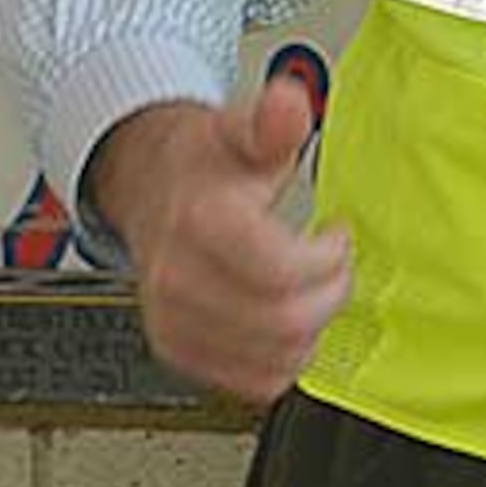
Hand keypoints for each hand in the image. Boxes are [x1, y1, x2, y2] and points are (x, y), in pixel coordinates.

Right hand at [88, 71, 351, 404]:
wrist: (148, 188)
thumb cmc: (202, 165)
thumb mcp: (239, 130)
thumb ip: (271, 122)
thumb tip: (288, 104)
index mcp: (199, 224)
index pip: (280, 271)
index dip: (327, 258)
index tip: (337, 236)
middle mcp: (178, 279)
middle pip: (284, 320)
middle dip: (329, 293)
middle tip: (334, 266)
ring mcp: (175, 321)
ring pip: (273, 358)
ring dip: (310, 329)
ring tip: (311, 291)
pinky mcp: (180, 351)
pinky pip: (251, 382)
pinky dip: (282, 361)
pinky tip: (286, 324)